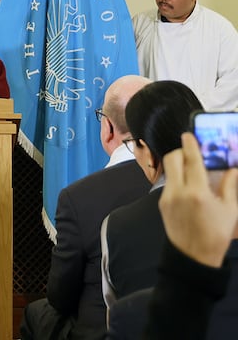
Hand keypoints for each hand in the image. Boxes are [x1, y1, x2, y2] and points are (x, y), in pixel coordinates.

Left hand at [159, 132, 237, 267]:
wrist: (193, 257)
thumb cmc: (216, 235)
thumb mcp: (230, 210)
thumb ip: (230, 185)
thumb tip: (232, 167)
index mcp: (197, 193)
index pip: (191, 161)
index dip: (190, 145)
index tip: (188, 135)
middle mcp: (178, 192)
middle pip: (172, 159)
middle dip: (181, 152)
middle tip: (193, 153)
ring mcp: (167, 197)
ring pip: (168, 170)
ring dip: (178, 165)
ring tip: (192, 170)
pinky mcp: (161, 203)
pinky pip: (168, 183)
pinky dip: (177, 178)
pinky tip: (189, 186)